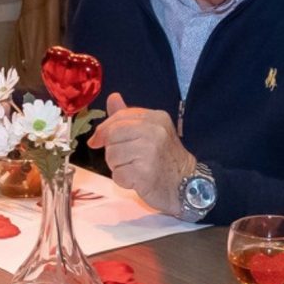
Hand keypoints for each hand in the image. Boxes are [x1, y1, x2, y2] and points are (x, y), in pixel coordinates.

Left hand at [84, 94, 192, 213]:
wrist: (187, 185)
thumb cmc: (166, 159)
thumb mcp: (152, 131)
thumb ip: (129, 116)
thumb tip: (112, 98)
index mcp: (156, 118)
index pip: (119, 117)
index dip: (104, 130)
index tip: (97, 141)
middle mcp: (154, 131)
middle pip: (112, 136)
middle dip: (112, 150)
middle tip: (125, 160)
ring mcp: (150, 151)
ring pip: (112, 156)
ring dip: (118, 167)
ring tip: (134, 169)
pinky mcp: (145, 172)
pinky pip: (118, 175)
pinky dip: (123, 180)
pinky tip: (136, 180)